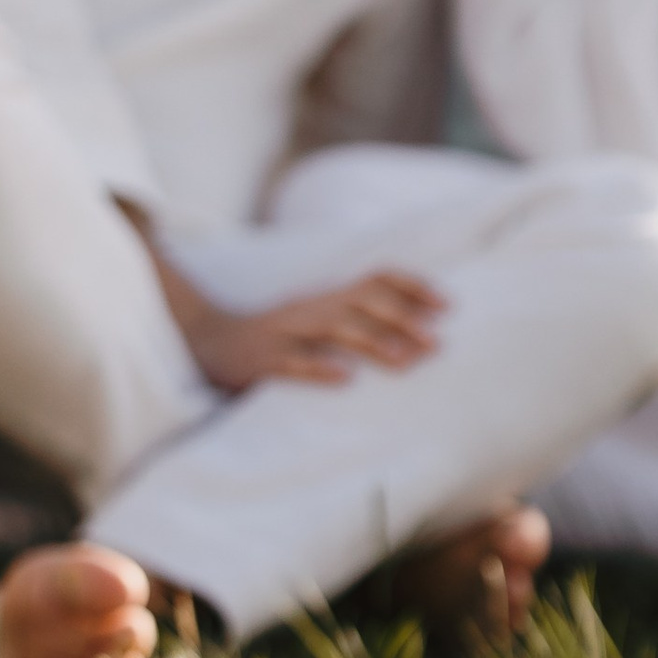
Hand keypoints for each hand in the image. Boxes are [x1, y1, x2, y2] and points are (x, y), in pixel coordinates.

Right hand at [168, 266, 446, 393]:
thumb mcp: (318, 319)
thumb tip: (416, 334)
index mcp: (326, 296)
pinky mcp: (263, 361)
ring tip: (405, 361)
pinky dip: (320, 369)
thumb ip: (358, 318)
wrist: (210, 342)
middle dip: (402, 320)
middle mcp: (310, 308)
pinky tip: (345, 379)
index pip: (375, 278)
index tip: (447, 305)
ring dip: (372, 343)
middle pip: (361, 303)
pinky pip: (292, 363)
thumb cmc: (278, 337)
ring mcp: (285, 333)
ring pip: (333, 330)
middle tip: (437, 344)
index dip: (412, 286)